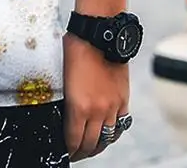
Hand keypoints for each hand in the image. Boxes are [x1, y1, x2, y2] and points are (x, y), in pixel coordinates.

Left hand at [63, 32, 129, 161]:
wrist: (100, 32)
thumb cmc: (76, 47)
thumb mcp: (62, 74)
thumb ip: (65, 96)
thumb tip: (62, 110)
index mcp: (78, 105)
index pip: (73, 139)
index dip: (68, 149)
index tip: (64, 152)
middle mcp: (98, 110)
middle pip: (90, 143)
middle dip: (81, 152)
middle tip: (75, 154)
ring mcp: (113, 106)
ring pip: (107, 138)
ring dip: (97, 146)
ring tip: (90, 149)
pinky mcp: (123, 99)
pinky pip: (120, 125)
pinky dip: (113, 134)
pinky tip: (107, 135)